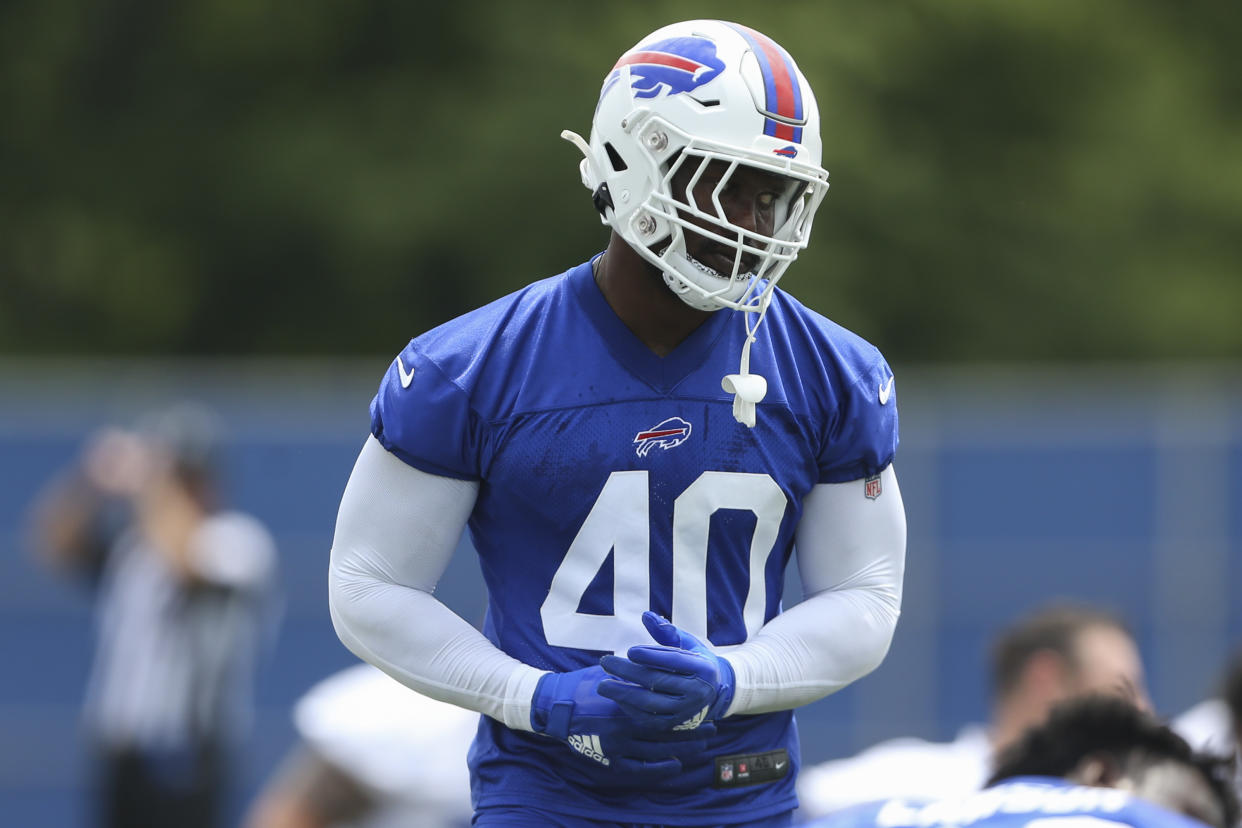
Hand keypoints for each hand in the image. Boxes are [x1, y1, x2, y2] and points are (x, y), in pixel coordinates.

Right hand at [530, 664, 712, 777]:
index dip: (689, 713)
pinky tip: (675, 765)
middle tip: (712, 731)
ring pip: (658, 751)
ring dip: (682, 750)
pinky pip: (639, 769)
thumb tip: (666, 669)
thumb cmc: (585, 683)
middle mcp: (625, 725)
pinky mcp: (609, 758)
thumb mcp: (613, 672)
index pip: (668, 710)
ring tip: (700, 748)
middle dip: (692, 733)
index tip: (709, 712)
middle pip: (668, 733)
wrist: (557, 705)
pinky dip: (658, 769)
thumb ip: (638, 675)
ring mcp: (617, 745)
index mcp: (628, 701)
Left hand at [598, 611, 735, 730]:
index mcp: (703, 668)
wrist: (712, 692)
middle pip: (657, 682)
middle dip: (628, 672)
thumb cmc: (694, 660)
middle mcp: (697, 692)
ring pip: (650, 704)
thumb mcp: (687, 643)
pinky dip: (630, 708)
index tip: (629, 650)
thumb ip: (666, 631)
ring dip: (623, 694)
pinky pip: (648, 719)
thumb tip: (645, 615)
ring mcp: (685, 711)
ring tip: (603, 685)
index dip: (651, 655)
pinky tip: (616, 696)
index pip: (674, 661)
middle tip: (606, 662)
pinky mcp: (674, 724)